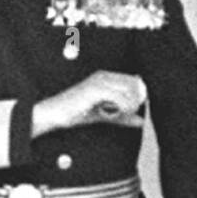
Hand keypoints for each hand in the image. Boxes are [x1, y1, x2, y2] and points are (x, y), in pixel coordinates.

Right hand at [33, 71, 147, 135]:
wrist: (55, 114)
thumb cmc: (76, 112)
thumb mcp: (104, 115)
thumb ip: (122, 117)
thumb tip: (141, 121)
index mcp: (106, 77)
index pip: (134, 80)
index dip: (138, 95)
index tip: (133, 109)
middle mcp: (104, 76)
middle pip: (134, 84)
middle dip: (136, 100)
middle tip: (128, 114)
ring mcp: (99, 81)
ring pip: (129, 90)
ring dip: (130, 105)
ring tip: (120, 115)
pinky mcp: (95, 90)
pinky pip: (119, 98)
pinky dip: (123, 108)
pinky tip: (115, 115)